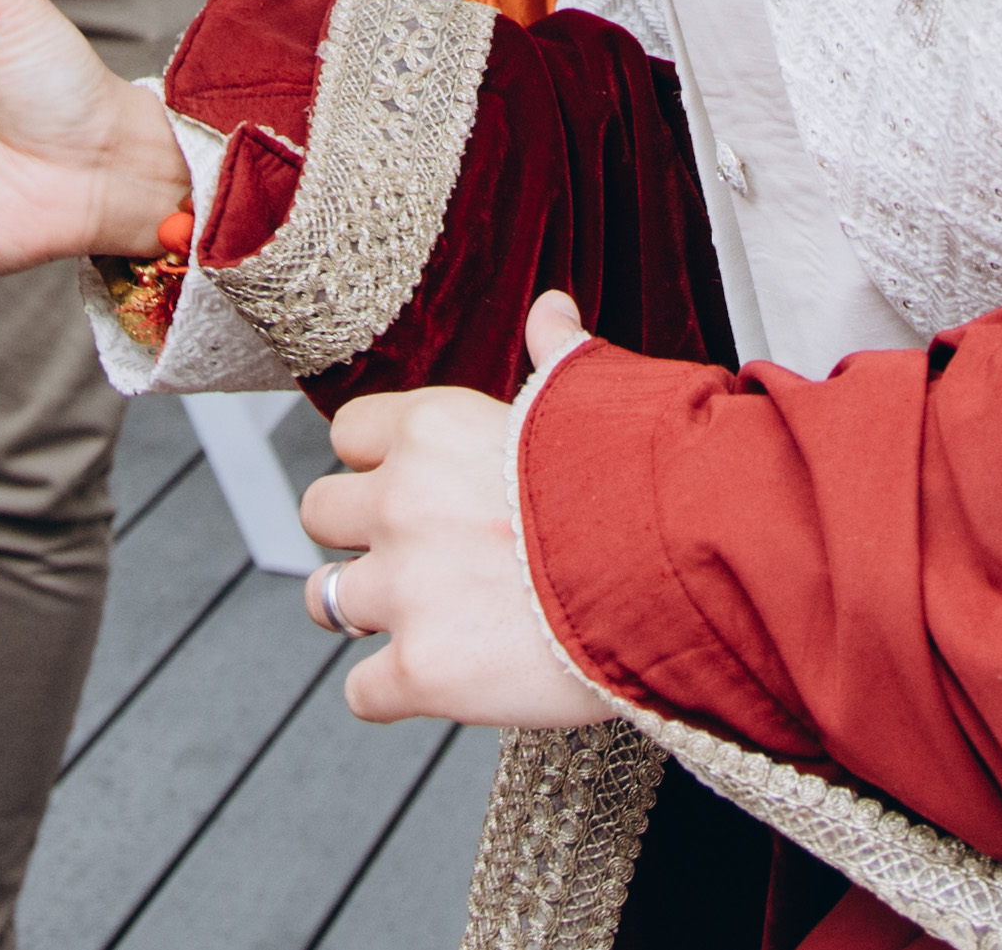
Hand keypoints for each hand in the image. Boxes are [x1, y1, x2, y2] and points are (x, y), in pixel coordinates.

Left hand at [305, 292, 618, 730]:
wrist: (682, 570)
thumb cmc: (646, 480)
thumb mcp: (596, 397)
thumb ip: (556, 355)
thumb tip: (550, 308)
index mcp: (431, 428)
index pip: (349, 433)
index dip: (378, 464)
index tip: (415, 487)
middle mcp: (400, 502)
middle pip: (319, 513)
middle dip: (356, 537)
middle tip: (411, 558)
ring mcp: (405, 589)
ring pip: (325, 601)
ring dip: (362, 613)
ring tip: (420, 620)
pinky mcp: (423, 670)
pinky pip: (362, 692)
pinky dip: (392, 693)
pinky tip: (441, 682)